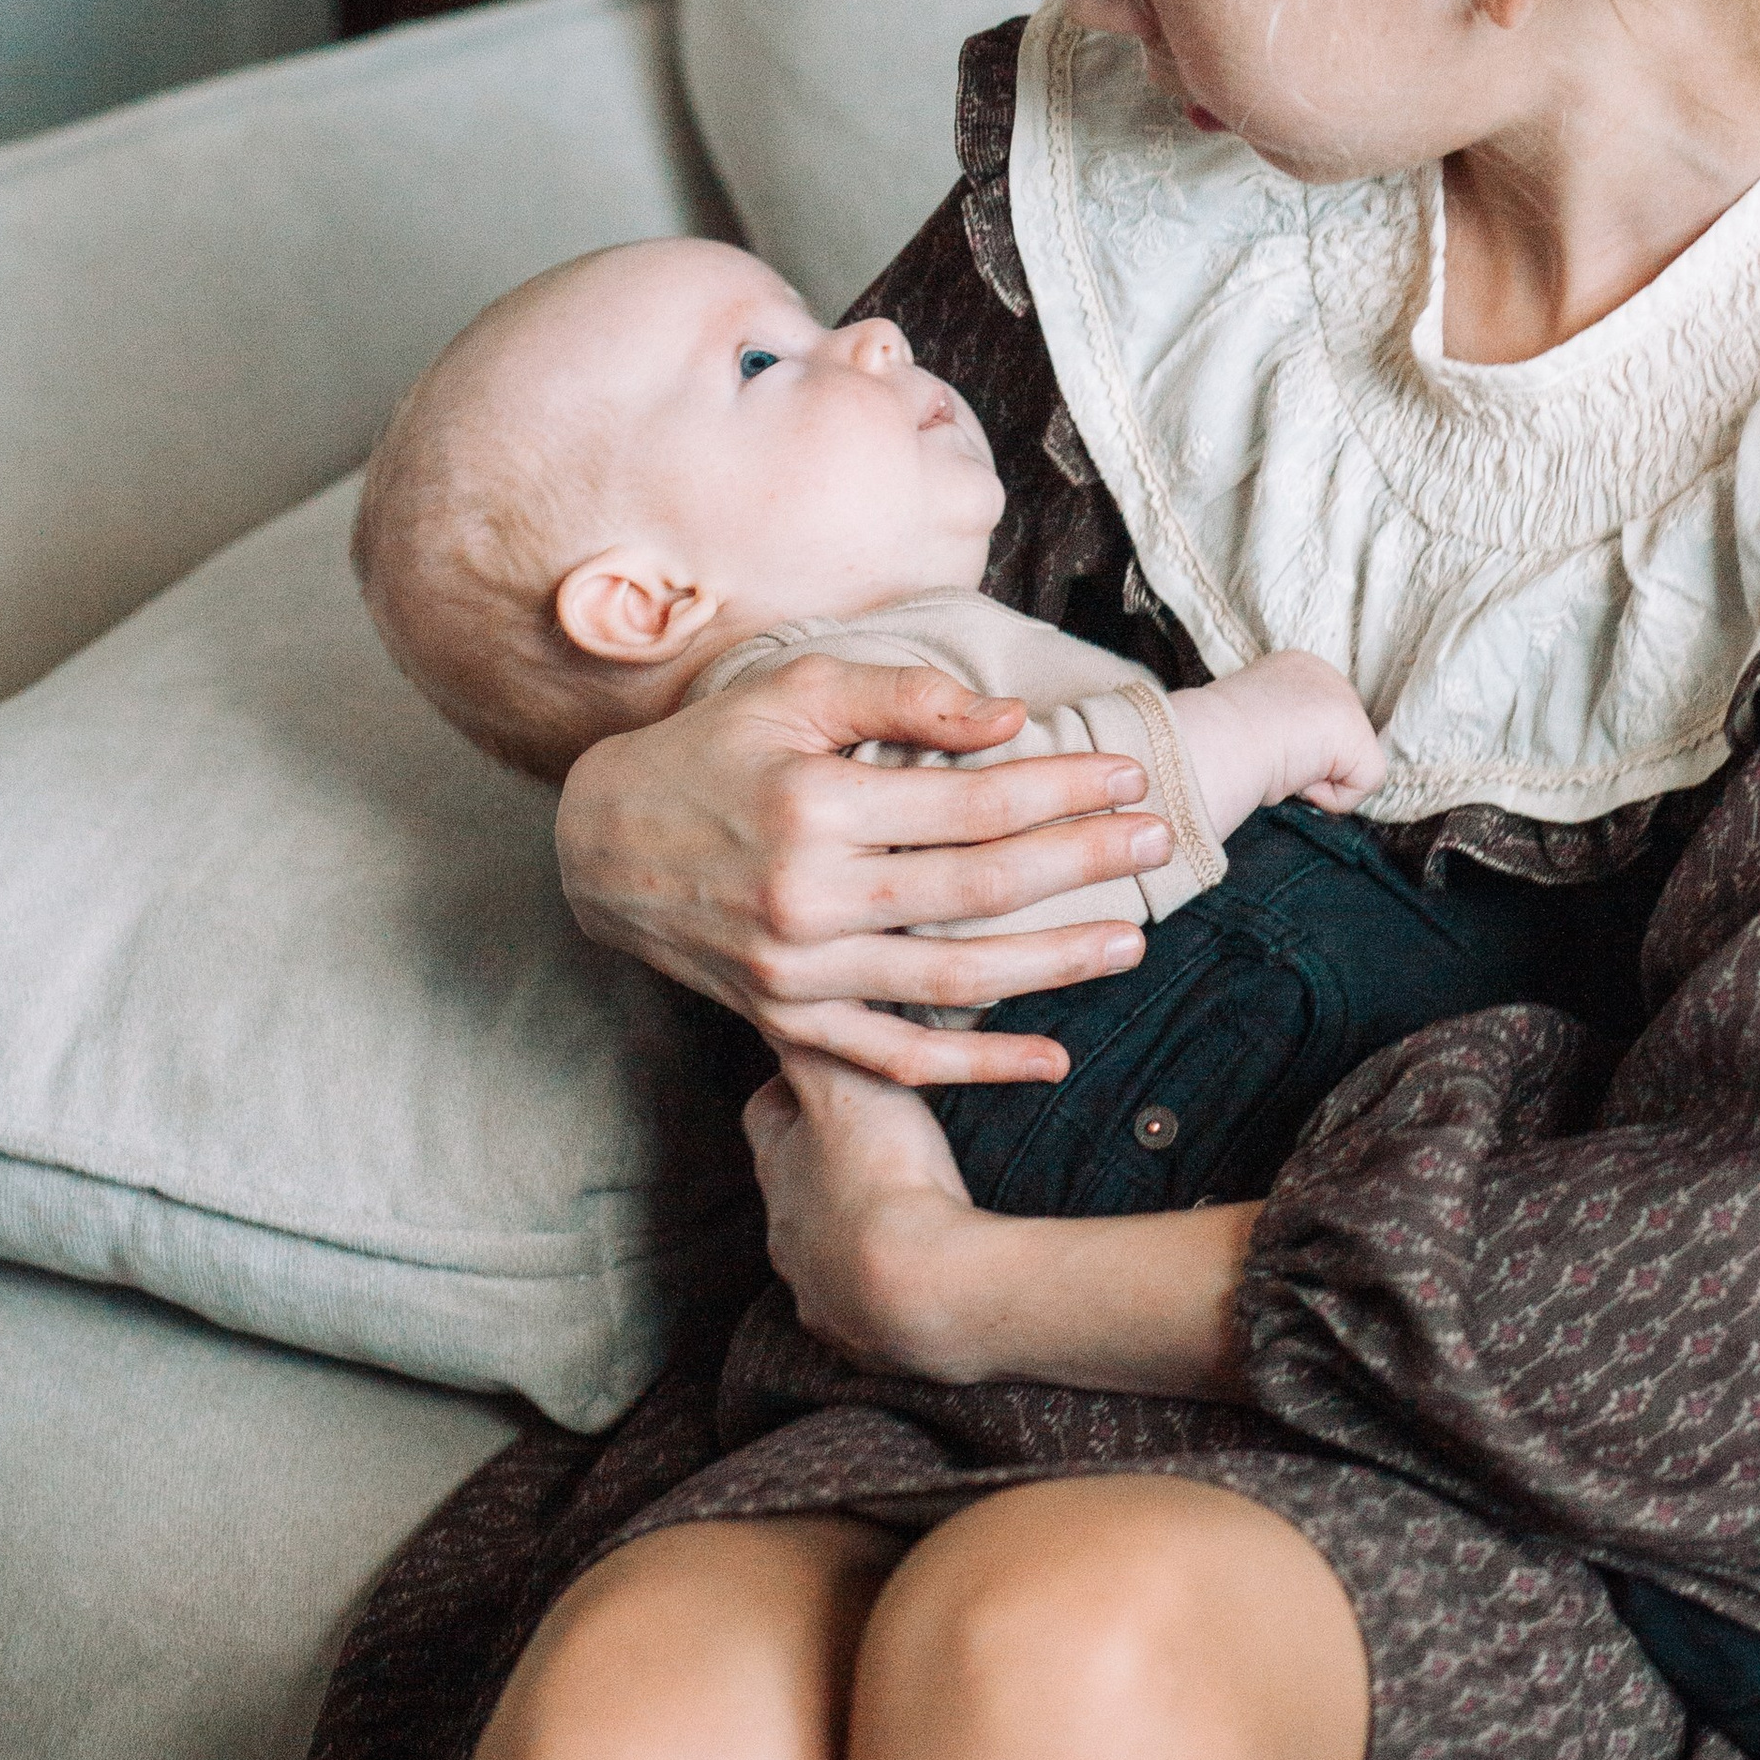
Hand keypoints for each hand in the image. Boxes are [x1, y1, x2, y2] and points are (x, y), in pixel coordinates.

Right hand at [555, 651, 1177, 1084]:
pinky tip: (1052, 1059)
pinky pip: (897, 1056)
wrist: (601, 844)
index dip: (1060, 788)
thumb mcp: (795, 691)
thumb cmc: (712, 749)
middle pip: (980, 889)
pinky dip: (977, 1068)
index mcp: (815, 807)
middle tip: (1158, 841)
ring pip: (954, 981)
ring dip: (1054, 965)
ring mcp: (797, 974)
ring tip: (1130, 938)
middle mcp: (807, 900)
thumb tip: (1010, 720)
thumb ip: (905, 700)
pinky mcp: (788, 1022)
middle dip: (1082, 864)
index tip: (1126, 776)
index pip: (972, 802)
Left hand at [746, 1055, 983, 1374]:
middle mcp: (785, 1231)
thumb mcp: (851, 1085)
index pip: (764, 1113)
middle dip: (823, 1162)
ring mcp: (816, 1289)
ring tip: (900, 1208)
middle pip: (792, 1186)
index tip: (826, 1070)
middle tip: (873, 1138)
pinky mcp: (855, 1335)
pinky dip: (878, 1285)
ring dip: (850, 1228)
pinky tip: (914, 1270)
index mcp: (779, 1167)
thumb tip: (785, 998)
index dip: (791, 1087)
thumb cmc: (884, 1176)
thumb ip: (821, 1041)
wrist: (922, 1289)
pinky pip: (858, 1306)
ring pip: (821, 1250)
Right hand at [1197, 651, 1385, 823]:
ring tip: (1283, 766)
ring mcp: (1346, 701)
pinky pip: (1363, 783)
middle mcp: (1326, 675)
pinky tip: (1300, 779)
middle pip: (1336, 742)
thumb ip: (1279, 729)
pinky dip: (1332, 798)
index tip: (1263, 752)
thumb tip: (1295, 762)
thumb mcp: (1252, 722)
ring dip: (1316, 779)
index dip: (1292, 747)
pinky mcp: (1358, 734)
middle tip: (1273, 761)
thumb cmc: (1219, 738)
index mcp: (1296, 668)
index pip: (1314, 721)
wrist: (1217, 739)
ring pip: (1350, 764)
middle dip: (1309, 763)